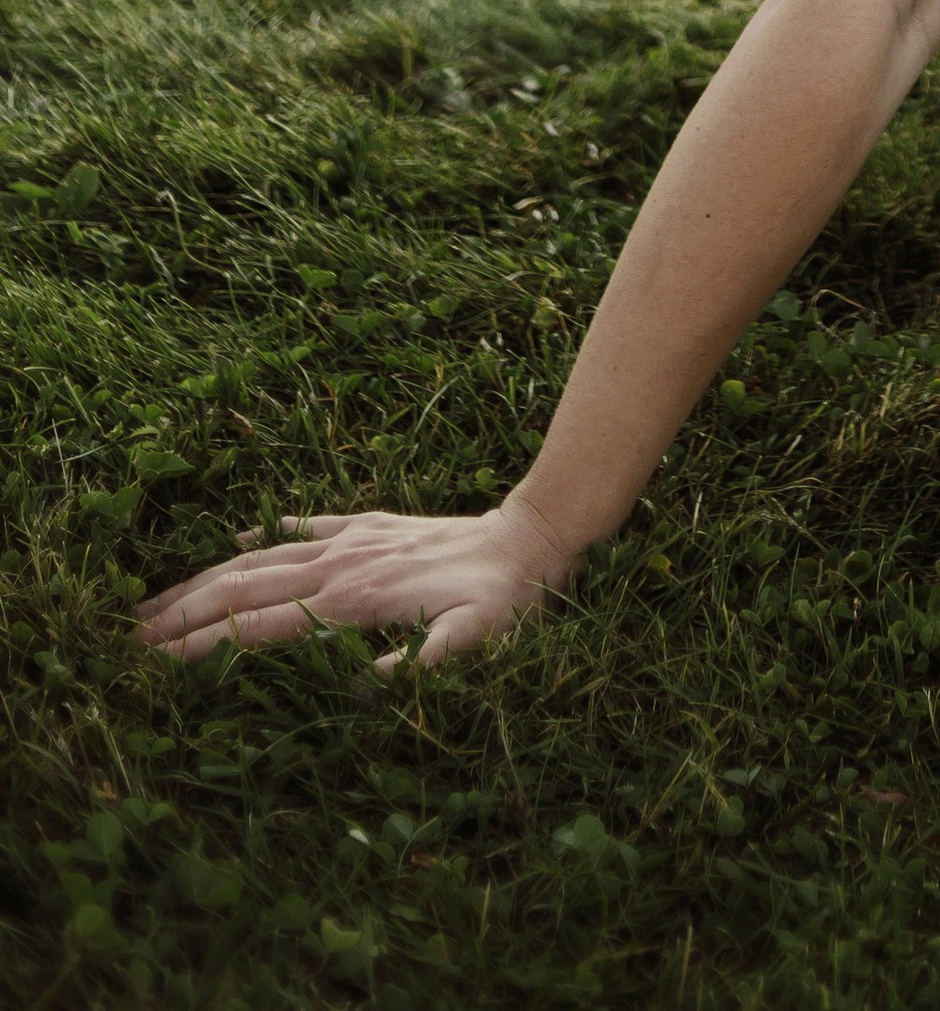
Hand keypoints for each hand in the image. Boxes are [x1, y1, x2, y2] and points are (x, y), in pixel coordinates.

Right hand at [135, 494, 577, 675]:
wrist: (533, 538)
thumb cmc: (505, 601)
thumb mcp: (475, 642)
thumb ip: (427, 666)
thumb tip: (372, 693)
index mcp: (351, 598)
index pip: (258, 625)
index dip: (203, 644)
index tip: (151, 663)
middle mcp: (340, 563)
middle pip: (242, 586)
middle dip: (181, 613)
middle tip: (125, 638)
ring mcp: (351, 540)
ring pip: (261, 556)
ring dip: (207, 578)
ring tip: (160, 599)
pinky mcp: (369, 526)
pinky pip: (304, 528)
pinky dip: (266, 535)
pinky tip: (241, 537)